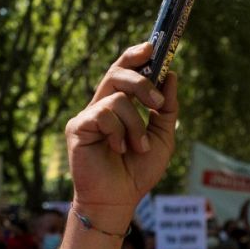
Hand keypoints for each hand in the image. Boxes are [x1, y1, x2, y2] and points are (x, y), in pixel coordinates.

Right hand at [63, 42, 178, 215]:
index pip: (124, 71)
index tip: (152, 48)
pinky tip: (118, 149)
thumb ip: (167, 109)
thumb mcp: (162, 138)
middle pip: (117, 73)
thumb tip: (171, 75)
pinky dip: (119, 132)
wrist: (119, 200)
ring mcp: (88, 115)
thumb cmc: (137, 172)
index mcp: (119, 106)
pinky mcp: (77, 127)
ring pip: (117, 98)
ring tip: (137, 147)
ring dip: (136, 124)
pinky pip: (104, 114)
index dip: (135, 56)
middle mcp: (102, 106)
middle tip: (157, 104)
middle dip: (142, 83)